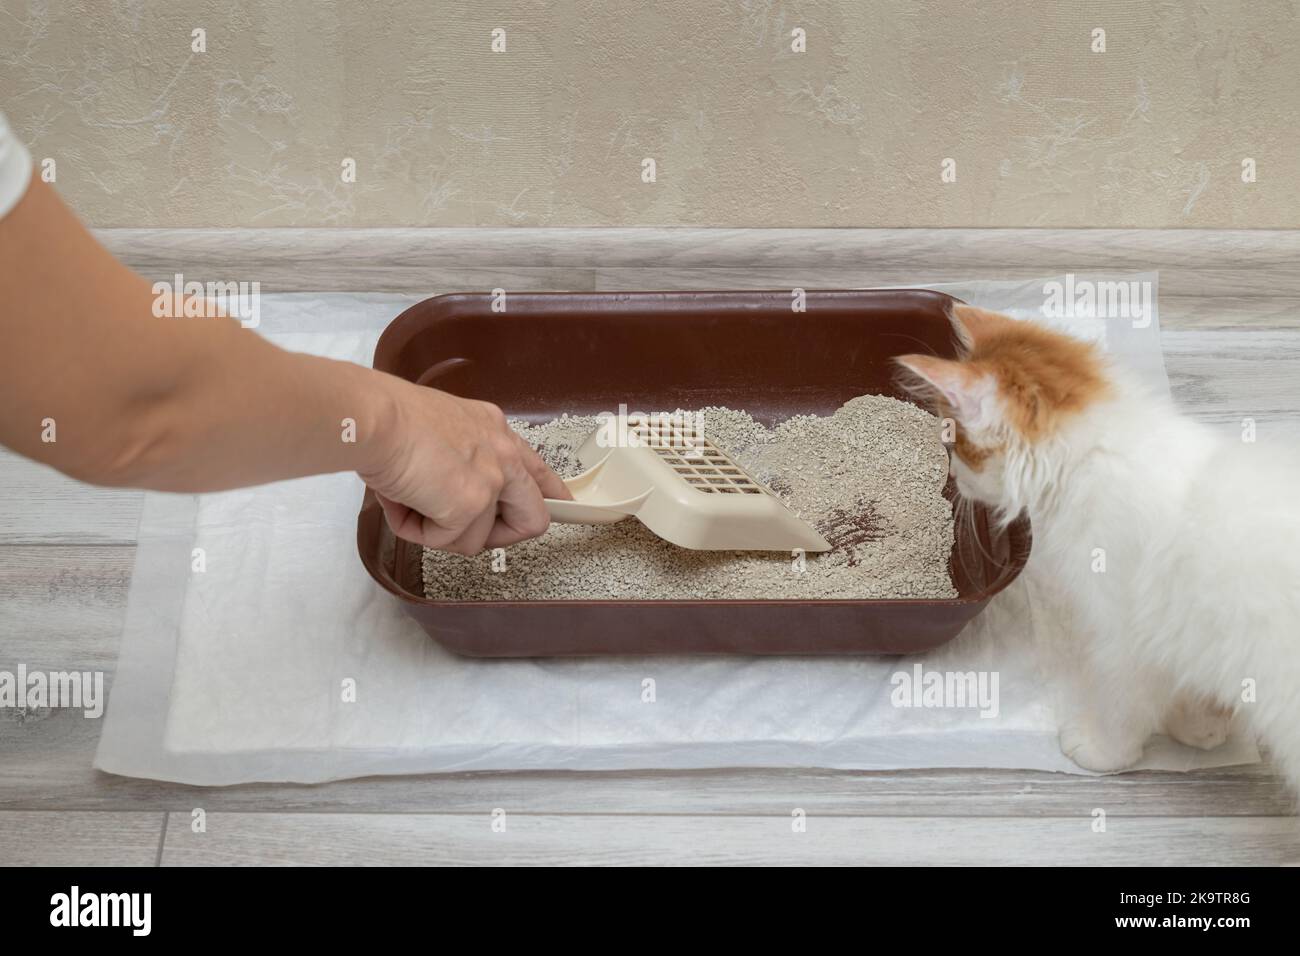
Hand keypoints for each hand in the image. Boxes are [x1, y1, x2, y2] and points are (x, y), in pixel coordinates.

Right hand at [361, 381, 571, 553]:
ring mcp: (490, 481)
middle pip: (534, 518)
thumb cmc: (388, 418)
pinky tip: (400, 503)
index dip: (550, 496)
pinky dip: (415, 531)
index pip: (538, 470)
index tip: (559, 506)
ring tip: (407, 501)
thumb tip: (444, 491)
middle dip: (498, 537)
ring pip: (476, 541)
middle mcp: (502, 454)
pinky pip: (444, 541)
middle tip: (460, 530)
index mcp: (494, 430)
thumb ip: (458, 456)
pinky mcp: (469, 506)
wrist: (373, 418)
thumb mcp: (439, 428)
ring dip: (436, 531)